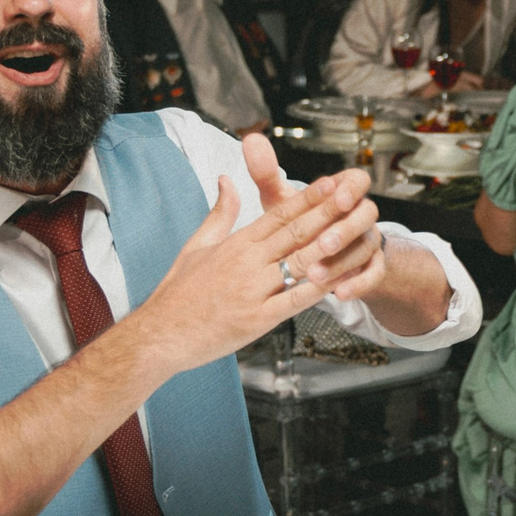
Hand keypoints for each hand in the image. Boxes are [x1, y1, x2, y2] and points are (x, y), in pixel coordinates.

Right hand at [133, 168, 385, 369]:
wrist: (159, 334)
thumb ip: (220, 214)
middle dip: (327, 214)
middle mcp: (246, 263)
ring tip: (355, 233)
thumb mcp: (196, 246)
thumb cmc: (178, 293)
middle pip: (295, 233)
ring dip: (330, 248)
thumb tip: (227, 180)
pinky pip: (294, 301)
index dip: (307, 198)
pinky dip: (317, 290)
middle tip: (353, 197)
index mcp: (235, 244)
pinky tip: (339, 280)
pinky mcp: (257, 319)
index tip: (330, 183)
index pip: (277, 215)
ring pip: (300, 264)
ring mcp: (253, 291)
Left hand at [242, 136, 392, 302]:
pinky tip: (340, 293)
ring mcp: (367, 242)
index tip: (336, 194)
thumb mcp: (282, 201)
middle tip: (321, 242)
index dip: (350, 187)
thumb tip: (251, 141)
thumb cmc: (300, 224)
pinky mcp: (370, 268)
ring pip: (365, 249)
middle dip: (343, 230)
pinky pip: (372, 275)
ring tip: (316, 275)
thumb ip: (266, 174)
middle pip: (365, 215)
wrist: (324, 254)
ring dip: (342, 262)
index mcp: (343, 193)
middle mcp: (359, 215)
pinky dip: (358, 284)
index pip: (357, 181)